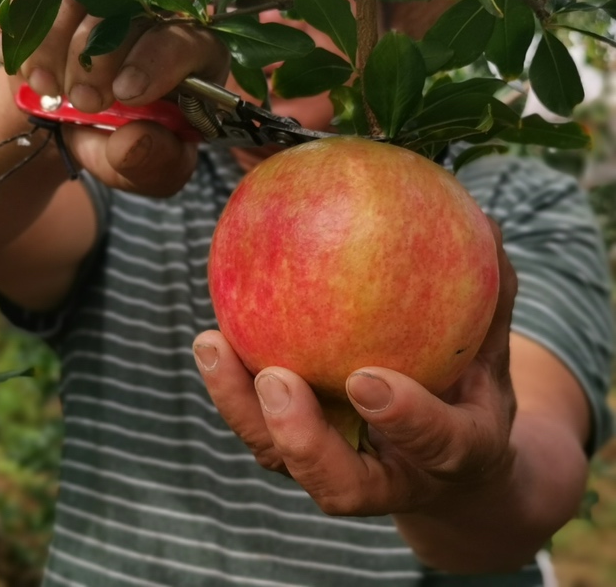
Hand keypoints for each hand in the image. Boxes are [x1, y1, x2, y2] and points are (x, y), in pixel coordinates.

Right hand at [0, 0, 228, 196]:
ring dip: (52, 43)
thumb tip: (135, 140)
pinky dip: (18, 33)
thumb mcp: (148, 170)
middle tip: (83, 101)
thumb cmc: (126, 147)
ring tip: (46, 88)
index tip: (125, 94)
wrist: (76, 132)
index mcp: (192, 57)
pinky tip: (24, 71)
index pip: (186, 39)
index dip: (154, 61)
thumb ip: (153, 161)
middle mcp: (153, 16)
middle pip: (128, 9)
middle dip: (95, 58)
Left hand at [194, 220, 518, 517]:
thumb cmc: (471, 392)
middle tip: (276, 380)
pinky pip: (259, 425)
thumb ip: (492, 296)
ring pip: (281, 459)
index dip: (405, 419)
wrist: (447, 460)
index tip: (368, 379)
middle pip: (339, 484)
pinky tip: (213, 334)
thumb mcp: (494, 349)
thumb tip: (485, 223)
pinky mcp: (298, 452)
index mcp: (454, 455)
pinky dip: (231, 385)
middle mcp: (390, 478)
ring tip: (213, 344)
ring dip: (242, 409)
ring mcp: (336, 470)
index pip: (438, 445)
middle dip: (303, 439)